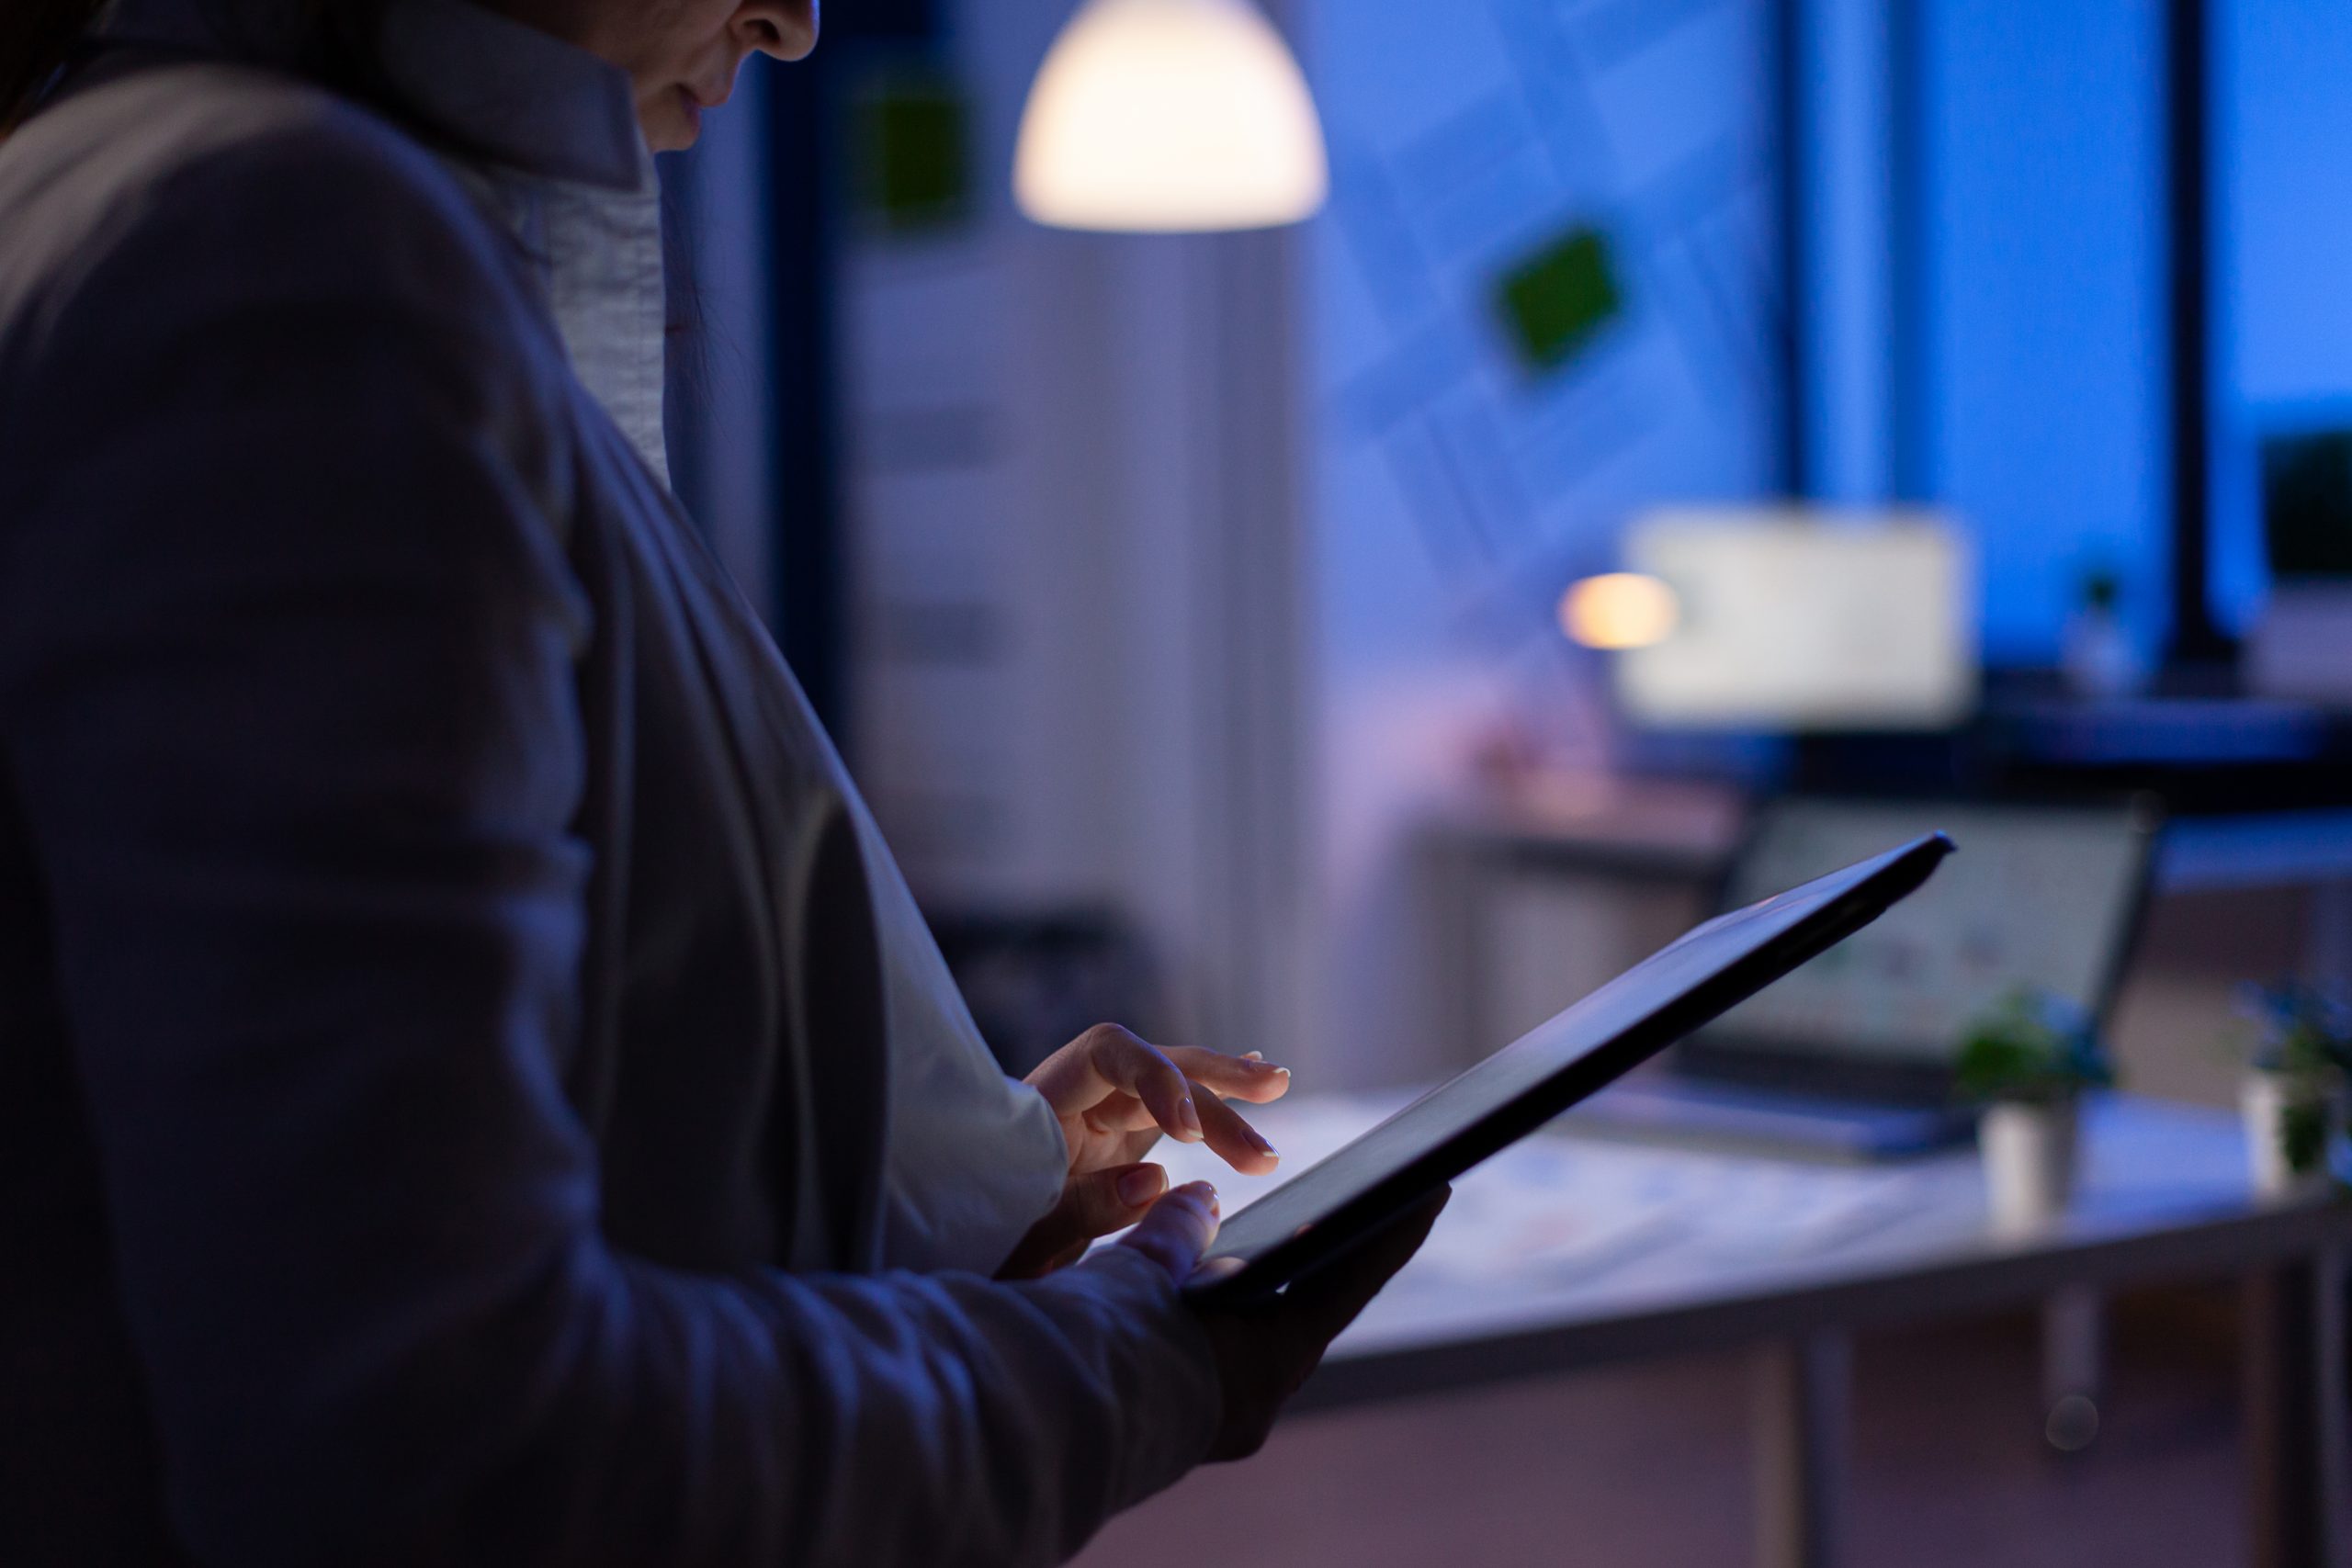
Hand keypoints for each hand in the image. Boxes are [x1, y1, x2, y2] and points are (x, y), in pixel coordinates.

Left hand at [997, 1023, 1289, 1279]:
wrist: (949, 1251)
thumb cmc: (974, 1242)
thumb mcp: (1025, 1238)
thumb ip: (1087, 1207)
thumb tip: (1157, 1180)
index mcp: (1042, 1105)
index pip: (1110, 1056)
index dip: (1158, 1081)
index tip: (1192, 1135)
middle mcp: (1073, 1100)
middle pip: (1152, 1068)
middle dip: (1212, 1081)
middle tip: (1273, 1090)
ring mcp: (1095, 1118)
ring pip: (1169, 1089)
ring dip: (1224, 1092)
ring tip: (1277, 1083)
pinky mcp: (1113, 1142)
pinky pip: (1168, 1112)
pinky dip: (1210, 1102)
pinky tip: (1251, 1085)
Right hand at [1118, 1179, 1449, 1459]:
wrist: (1029, 1435)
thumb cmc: (1091, 1350)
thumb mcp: (1137, 1274)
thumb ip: (1175, 1231)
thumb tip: (1200, 1199)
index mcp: (1264, 1362)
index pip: (1347, 1279)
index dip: (1391, 1230)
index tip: (1431, 1187)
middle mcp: (1254, 1401)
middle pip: (1311, 1312)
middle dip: (1332, 1262)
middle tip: (1361, 1208)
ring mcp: (1219, 1422)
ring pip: (1263, 1342)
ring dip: (1274, 1295)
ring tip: (1284, 1244)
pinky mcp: (1185, 1429)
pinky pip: (1226, 1361)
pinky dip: (1231, 1321)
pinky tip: (1215, 1295)